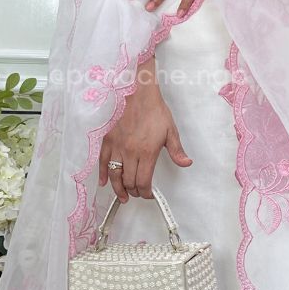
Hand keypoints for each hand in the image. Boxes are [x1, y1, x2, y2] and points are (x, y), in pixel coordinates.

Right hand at [99, 82, 191, 201]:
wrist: (138, 93)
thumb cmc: (155, 111)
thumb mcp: (171, 131)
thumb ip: (177, 150)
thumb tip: (186, 163)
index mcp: (147, 152)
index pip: (144, 181)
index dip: (146, 193)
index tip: (148, 195)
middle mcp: (130, 152)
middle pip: (129, 181)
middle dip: (134, 192)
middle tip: (137, 193)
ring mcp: (117, 146)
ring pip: (115, 175)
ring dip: (118, 188)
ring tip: (122, 196)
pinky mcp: (107, 140)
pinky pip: (103, 161)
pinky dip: (103, 174)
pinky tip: (104, 182)